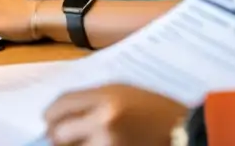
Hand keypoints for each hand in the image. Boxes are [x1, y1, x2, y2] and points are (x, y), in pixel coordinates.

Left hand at [44, 85, 187, 145]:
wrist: (186, 134)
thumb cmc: (157, 111)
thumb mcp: (126, 93)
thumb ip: (93, 101)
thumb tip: (63, 114)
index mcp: (107, 98)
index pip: (61, 105)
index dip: (51, 114)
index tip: (48, 121)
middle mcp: (104, 121)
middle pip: (59, 132)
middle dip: (58, 137)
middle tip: (62, 138)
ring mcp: (108, 145)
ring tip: (86, 142)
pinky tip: (96, 145)